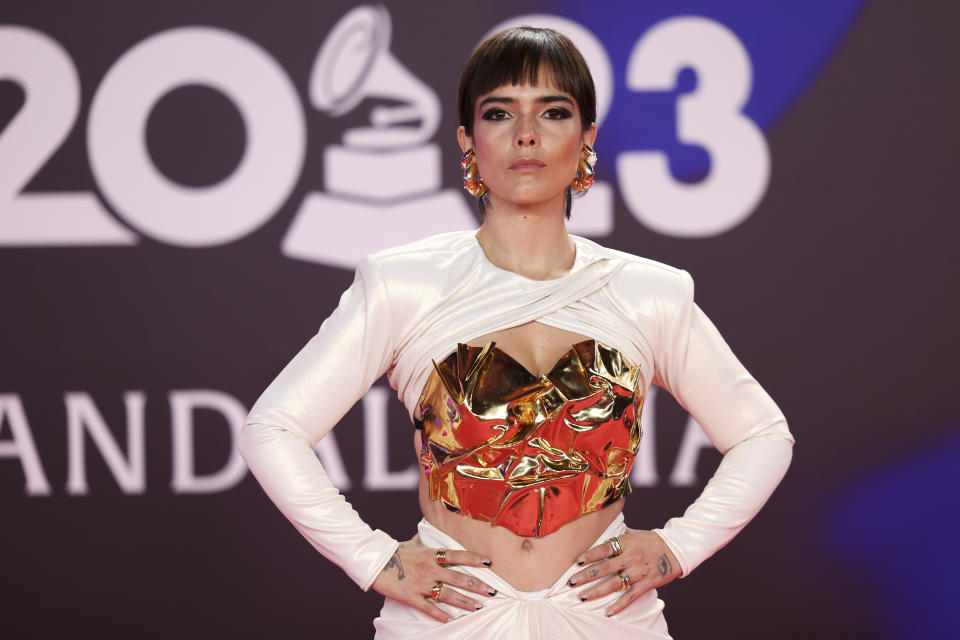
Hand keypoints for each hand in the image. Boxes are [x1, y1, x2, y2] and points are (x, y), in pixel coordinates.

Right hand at [370, 534, 497, 622]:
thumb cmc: (397, 551)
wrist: (376, 562)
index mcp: (432, 555)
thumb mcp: (415, 542)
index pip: (458, 556)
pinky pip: (429, 608)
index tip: (489, 563)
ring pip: (448, 595)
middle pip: (459, 578)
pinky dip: (441, 615)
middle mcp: (430, 569)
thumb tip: (434, 528)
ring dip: (465, 602)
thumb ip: (428, 539)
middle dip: (478, 586)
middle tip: (493, 591)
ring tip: (479, 606)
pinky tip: (452, 619)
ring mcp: (422, 584)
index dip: (474, 559)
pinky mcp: (412, 597)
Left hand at [567, 528, 681, 616]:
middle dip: (586, 575)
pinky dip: (619, 605)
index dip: (591, 554)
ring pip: (614, 583)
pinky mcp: (646, 584)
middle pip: (605, 567)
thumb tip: (597, 529)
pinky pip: (631, 596)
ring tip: (582, 597)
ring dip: (597, 591)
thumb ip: (616, 535)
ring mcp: (638, 572)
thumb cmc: (650, 541)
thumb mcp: (633, 533)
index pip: (605, 548)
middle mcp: (631, 557)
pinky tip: (608, 611)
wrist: (675, 550)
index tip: (577, 561)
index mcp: (626, 542)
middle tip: (571, 582)